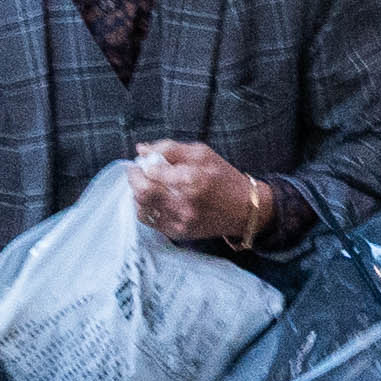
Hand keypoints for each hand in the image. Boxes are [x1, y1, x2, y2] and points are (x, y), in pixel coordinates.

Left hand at [130, 139, 277, 249]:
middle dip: (134, 178)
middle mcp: (185, 202)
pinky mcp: (178, 232)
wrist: (245, 210)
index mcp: (193, 179)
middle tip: (137, 171)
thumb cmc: (224, 178)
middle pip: (142, 191)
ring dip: (138, 193)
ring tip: (147, 185)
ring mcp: (181, 220)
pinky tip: (154, 200)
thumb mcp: (203, 154)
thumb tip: (142, 149)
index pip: (152, 170)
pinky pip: (149, 221)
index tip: (144, 160)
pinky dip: (145, 207)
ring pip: (141, 207)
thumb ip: (170, 149)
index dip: (143, 163)